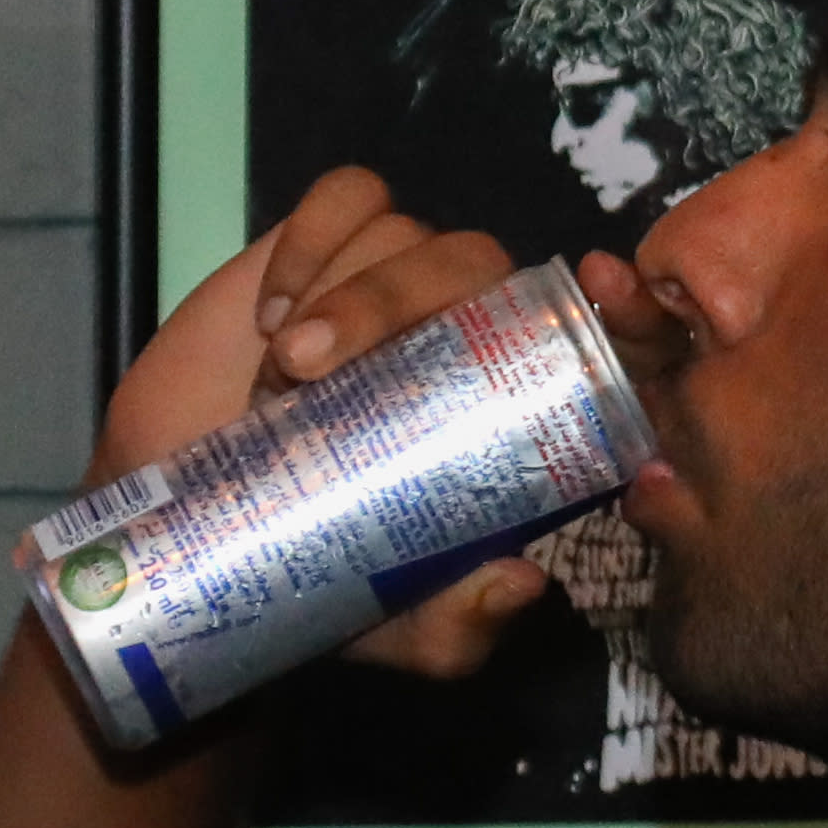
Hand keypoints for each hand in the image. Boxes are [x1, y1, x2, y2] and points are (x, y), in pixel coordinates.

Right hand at [80, 168, 611, 689]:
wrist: (199, 536)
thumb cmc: (319, 573)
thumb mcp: (400, 628)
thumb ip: (458, 627)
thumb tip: (523, 581)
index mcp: (514, 410)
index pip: (595, 336)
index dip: (627, 300)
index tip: (610, 283)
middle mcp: (469, 333)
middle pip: (477, 267)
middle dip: (396, 299)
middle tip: (311, 367)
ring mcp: (398, 286)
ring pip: (404, 233)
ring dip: (339, 289)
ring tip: (281, 368)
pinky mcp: (329, 248)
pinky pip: (347, 198)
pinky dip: (311, 238)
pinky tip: (272, 310)